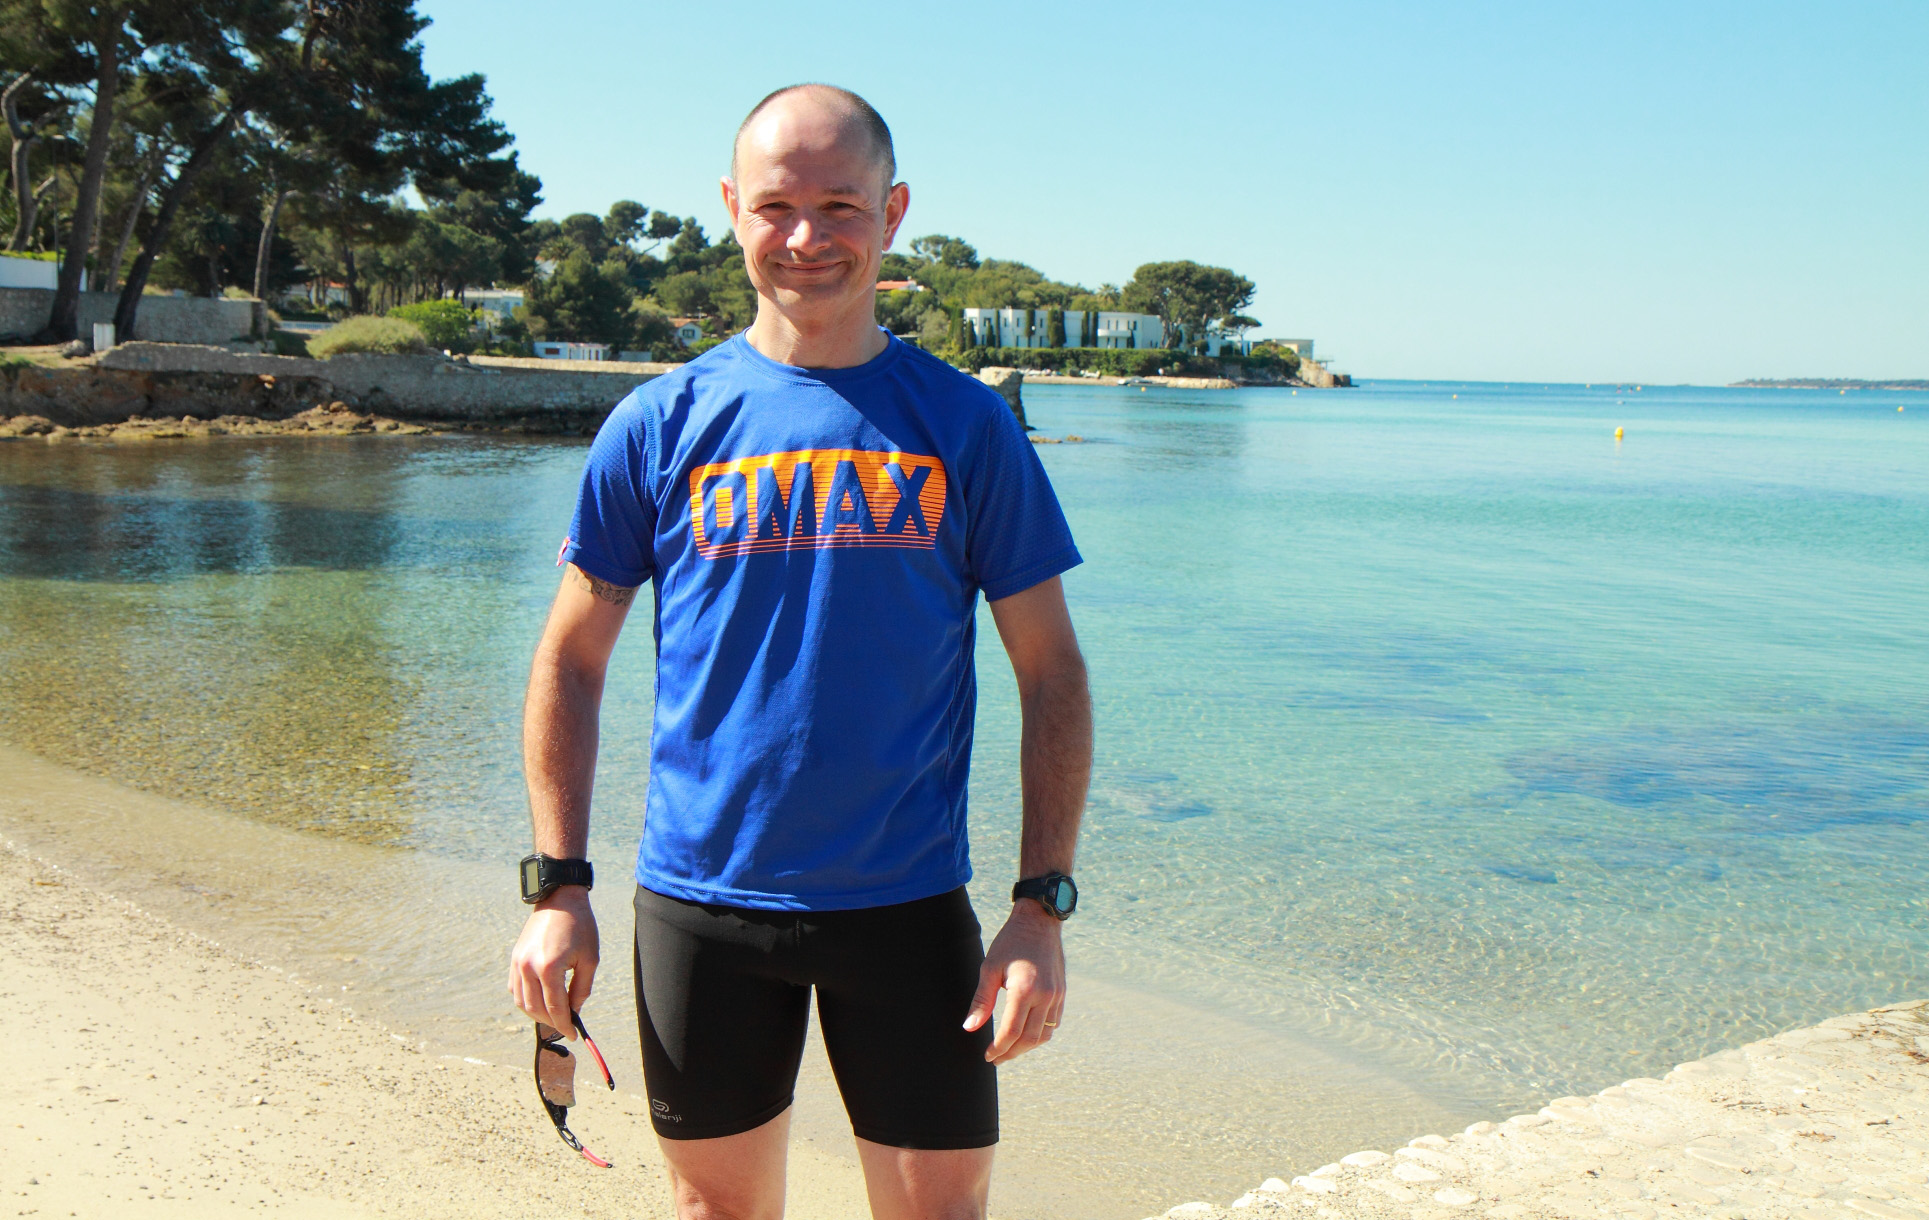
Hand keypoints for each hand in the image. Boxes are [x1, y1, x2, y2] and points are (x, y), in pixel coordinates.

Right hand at [508, 886, 598, 1038]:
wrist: (560, 899)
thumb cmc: (580, 926)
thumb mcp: (590, 959)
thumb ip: (581, 989)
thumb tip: (574, 1011)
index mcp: (549, 968)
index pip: (555, 1008)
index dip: (565, 1025)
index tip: (574, 1034)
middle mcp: (528, 967)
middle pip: (536, 1009)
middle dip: (552, 1022)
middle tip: (566, 1026)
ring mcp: (518, 963)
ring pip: (521, 1002)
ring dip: (537, 1014)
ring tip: (554, 1015)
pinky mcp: (514, 958)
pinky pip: (514, 988)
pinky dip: (525, 1000)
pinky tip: (539, 1001)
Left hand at [963, 900, 1065, 1063]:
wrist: (1039, 922)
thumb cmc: (1010, 942)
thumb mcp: (989, 968)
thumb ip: (981, 1001)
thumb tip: (969, 1028)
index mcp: (1025, 990)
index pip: (1011, 1032)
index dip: (998, 1048)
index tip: (987, 1055)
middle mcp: (1045, 996)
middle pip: (1029, 1039)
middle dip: (1011, 1053)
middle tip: (995, 1058)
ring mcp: (1056, 996)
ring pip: (1044, 1035)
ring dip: (1026, 1047)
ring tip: (1009, 1050)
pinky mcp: (1061, 993)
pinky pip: (1053, 1024)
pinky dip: (1039, 1034)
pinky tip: (1026, 1034)